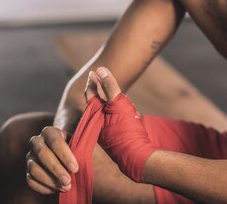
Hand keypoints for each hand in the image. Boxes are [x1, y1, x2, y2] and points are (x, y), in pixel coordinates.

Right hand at [26, 125, 78, 193]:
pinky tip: (56, 189)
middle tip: (68, 181)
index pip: (55, 141)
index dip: (65, 156)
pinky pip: (31, 181)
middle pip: (42, 154)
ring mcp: (30, 157)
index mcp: (50, 132)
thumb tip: (81, 156)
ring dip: (50, 180)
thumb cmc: (77, 151)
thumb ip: (82, 148)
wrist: (68, 159)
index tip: (75, 169)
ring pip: (34, 169)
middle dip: (56, 170)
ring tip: (65, 187)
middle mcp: (36, 142)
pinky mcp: (28, 172)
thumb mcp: (81, 146)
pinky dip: (44, 187)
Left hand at [86, 67, 156, 182]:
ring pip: (109, 111)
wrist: (136, 155)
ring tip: (122, 98)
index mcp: (94, 114)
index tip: (93, 71)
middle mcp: (96, 123)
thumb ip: (109, 86)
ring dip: (115, 103)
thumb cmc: (126, 129)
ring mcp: (105, 131)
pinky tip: (132, 115)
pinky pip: (115, 121)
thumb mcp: (118, 103)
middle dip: (105, 91)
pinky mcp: (114, 137)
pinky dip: (121, 114)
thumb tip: (100, 69)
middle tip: (103, 80)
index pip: (90, 93)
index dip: (92, 81)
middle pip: (99, 101)